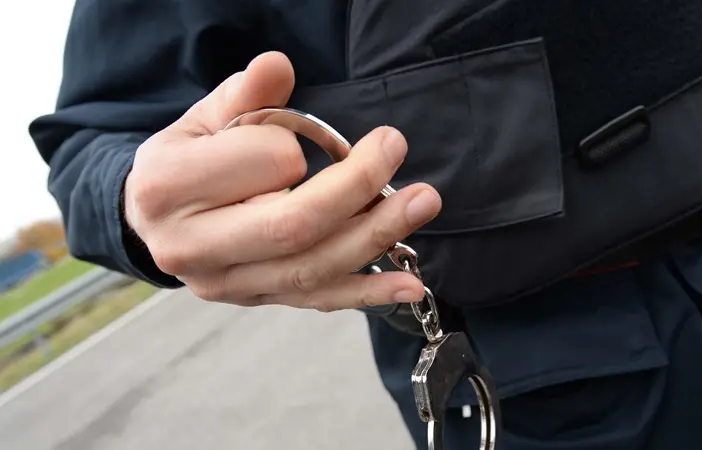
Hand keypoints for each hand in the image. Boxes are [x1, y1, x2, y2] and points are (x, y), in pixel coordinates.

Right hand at [124, 52, 441, 310]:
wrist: (158, 220)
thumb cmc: (187, 161)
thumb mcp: (204, 119)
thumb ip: (243, 94)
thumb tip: (278, 66)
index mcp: (169, 188)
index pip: (258, 165)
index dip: (291, 146)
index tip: (296, 135)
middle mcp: (192, 247)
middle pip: (291, 227)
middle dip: (356, 189)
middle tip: (395, 149)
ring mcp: (227, 284)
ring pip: (312, 268)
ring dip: (375, 236)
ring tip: (422, 203)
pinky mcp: (259, 301)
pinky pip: (319, 299)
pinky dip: (369, 292)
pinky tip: (410, 284)